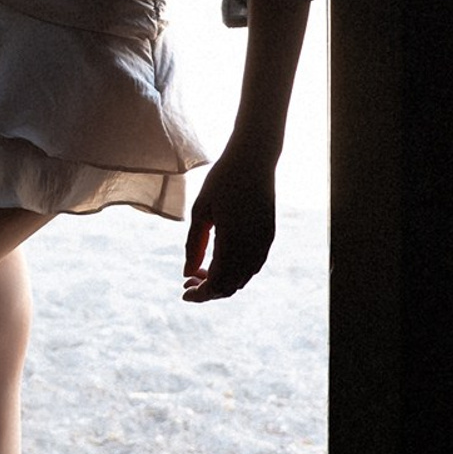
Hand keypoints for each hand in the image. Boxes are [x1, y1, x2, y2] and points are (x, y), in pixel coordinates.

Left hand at [183, 145, 276, 300]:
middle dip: (208, 290)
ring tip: (200, 271)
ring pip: (243, 278)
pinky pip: (253, 266)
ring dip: (222, 282)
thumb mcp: (200, 211)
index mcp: (233, 242)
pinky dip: (235, 272)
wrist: (254, 159)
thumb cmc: (222, 180)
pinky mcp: (268, 236)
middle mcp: (253, 247)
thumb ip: (194, 244)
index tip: (183, 292)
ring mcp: (264, 243)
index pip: (217, 283)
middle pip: (231, 286)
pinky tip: (219, 261)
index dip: (200, 294)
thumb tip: (187, 273)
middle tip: (188, 282)